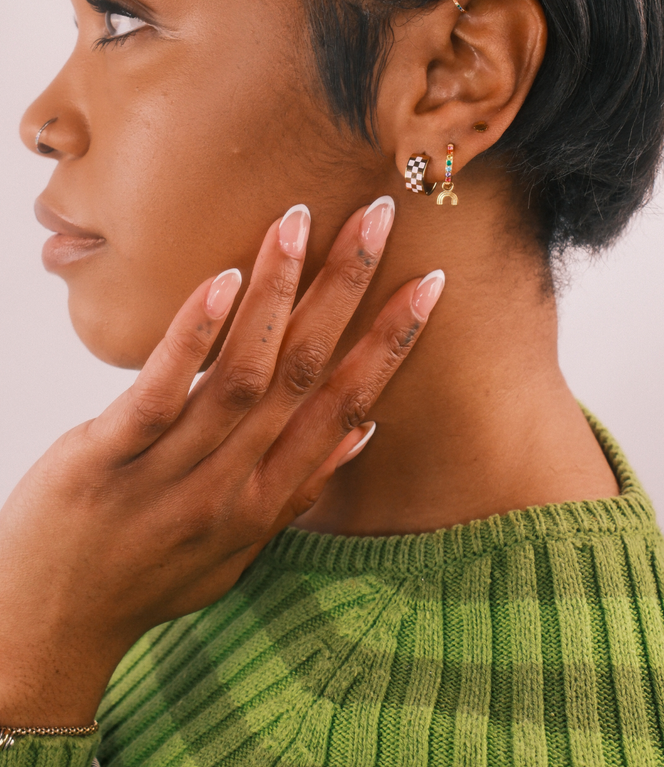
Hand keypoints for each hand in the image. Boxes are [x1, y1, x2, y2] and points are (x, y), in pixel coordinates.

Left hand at [0, 199, 442, 726]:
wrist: (51, 629)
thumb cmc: (149, 580)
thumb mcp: (239, 549)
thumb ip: (300, 489)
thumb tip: (361, 431)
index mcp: (268, 501)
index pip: (347, 407)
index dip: (392, 344)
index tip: (428, 286)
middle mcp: (233, 486)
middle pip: (306, 375)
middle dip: (348, 291)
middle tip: (377, 219)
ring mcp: (172, 473)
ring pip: (242, 373)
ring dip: (277, 293)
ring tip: (299, 225)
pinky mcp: (107, 459)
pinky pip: (160, 392)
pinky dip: (195, 335)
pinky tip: (221, 281)